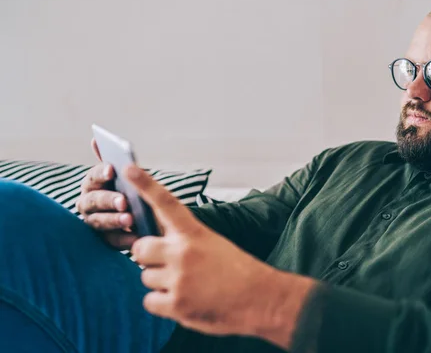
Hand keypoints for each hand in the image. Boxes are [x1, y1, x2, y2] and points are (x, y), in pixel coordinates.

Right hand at [76, 138, 137, 249]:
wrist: (146, 217)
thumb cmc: (131, 191)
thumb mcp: (127, 176)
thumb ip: (113, 161)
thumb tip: (95, 139)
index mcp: (93, 184)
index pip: (93, 176)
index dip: (101, 173)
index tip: (112, 169)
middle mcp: (88, 203)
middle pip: (93, 201)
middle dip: (108, 199)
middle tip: (124, 200)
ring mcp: (95, 223)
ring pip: (99, 222)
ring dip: (113, 220)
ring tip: (130, 219)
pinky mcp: (105, 240)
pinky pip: (112, 241)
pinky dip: (124, 239)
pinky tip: (136, 237)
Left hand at [126, 165, 315, 347]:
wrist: (260, 298)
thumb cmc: (237, 271)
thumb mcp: (214, 244)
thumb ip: (184, 240)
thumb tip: (156, 243)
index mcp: (194, 233)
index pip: (166, 203)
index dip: (145, 184)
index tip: (128, 168)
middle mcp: (183, 252)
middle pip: (139, 249)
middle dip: (148, 256)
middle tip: (167, 264)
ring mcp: (178, 279)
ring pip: (145, 277)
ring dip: (159, 282)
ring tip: (186, 285)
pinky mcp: (176, 304)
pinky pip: (149, 301)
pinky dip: (162, 303)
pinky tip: (183, 301)